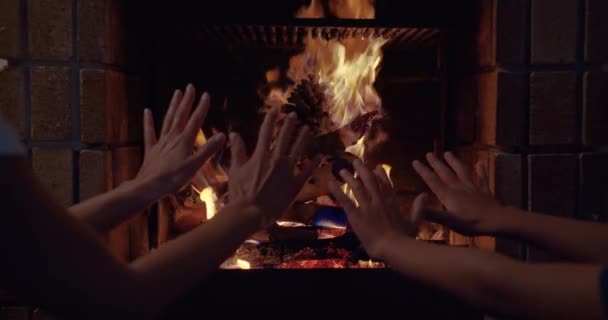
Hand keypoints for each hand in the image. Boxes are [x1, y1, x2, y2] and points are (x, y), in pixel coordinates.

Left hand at [135, 84, 225, 196]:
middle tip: (190, 86)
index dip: (201, 107)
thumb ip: (208, 150)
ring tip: (176, 93)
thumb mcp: (195, 165)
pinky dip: (148, 121)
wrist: (148, 187)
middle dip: (187, 101)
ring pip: (168, 120)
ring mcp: (160, 142)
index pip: (195, 120)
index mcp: (184, 141)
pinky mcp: (151, 150)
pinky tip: (147, 111)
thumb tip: (222, 136)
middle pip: (180, 115)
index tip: (206, 94)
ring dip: (173, 106)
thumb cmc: (173, 179)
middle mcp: (172, 138)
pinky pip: (150, 132)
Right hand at [227, 108, 320, 227]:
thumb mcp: (235, 170)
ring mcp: (288, 171)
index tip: (275, 109)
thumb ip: (237, 150)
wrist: (251, 213)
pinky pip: (307, 171)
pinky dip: (314, 163)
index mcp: (261, 155)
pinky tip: (320, 155)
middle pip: (285, 137)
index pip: (266, 131)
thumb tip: (234, 134)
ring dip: (303, 138)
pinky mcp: (296, 184)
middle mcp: (276, 159)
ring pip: (298, 150)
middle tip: (294, 115)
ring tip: (308, 129)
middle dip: (289, 125)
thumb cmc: (240, 193)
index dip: (271, 118)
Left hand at [328, 159, 422, 258]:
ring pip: (356, 187)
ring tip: (342, 170)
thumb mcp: (415, 222)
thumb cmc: (404, 238)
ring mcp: (366, 207)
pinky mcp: (356, 215)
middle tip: (355, 161)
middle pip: (369, 180)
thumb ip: (419, 207)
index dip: (380, 175)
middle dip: (362, 170)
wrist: (392, 248)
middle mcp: (378, 200)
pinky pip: (345, 200)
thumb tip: (425, 194)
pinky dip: (337, 191)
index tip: (376, 167)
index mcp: (392, 202)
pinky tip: (330, 183)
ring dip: (349, 178)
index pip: (386, 184)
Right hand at [411, 152, 501, 235]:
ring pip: (462, 172)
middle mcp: (459, 188)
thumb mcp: (449, 221)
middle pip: (446, 173)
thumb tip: (417, 203)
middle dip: (436, 164)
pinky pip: (482, 178)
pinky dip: (481, 170)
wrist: (496, 221)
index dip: (423, 171)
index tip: (415, 161)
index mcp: (449, 195)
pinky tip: (481, 162)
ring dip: (454, 162)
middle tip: (429, 153)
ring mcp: (472, 188)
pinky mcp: (484, 191)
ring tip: (448, 153)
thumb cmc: (471, 223)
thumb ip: (432, 213)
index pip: (433, 181)